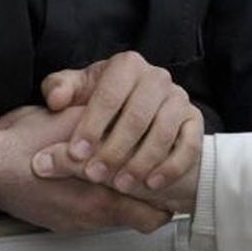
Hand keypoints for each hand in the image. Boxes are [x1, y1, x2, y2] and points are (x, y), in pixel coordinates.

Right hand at [0, 104, 170, 233]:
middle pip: (141, 220)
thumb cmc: (25, 142)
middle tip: (153, 181)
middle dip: (150, 203)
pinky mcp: (60, 223)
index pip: (153, 211)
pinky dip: (98, 204)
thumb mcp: (73, 123)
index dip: (165, 196)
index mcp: (101, 194)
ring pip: (116, 218)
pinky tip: (91, 184)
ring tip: (123, 177)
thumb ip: (108, 126)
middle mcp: (91, 216)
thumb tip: (135, 119)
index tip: (167, 180)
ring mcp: (75, 223)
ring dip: (122, 201)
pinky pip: (91, 219)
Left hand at [34, 50, 202, 195]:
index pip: (109, 95)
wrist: (140, 115)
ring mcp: (179, 98)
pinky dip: (170, 167)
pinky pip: (189, 145)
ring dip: (142, 162)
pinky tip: (151, 184)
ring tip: (121, 185)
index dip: (91, 126)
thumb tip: (56, 100)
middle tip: (95, 175)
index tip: (76, 154)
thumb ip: (60, 89)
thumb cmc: (102, 103)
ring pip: (164, 131)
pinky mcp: (195, 120)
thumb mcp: (78, 92)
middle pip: (138, 115)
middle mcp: (156, 77)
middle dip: (114, 149)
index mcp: (126, 65)